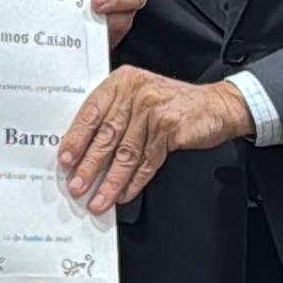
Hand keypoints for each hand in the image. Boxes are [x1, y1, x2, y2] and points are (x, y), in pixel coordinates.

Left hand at [58, 72, 253, 213]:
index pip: (90, 112)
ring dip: (110, 181)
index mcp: (121, 82)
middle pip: (105, 135)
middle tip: (76, 186)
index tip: (65, 160)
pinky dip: (134, 182)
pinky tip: (124, 194)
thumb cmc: (173, 104)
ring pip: (125, 153)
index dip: (76, 138)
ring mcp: (153, 109)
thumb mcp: (139, 97)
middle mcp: (135, 92)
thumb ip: (114, 114)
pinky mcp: (170, 128)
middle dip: (89, 166)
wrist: (217, 106)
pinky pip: (147, 162)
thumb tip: (83, 151)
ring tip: (98, 199)